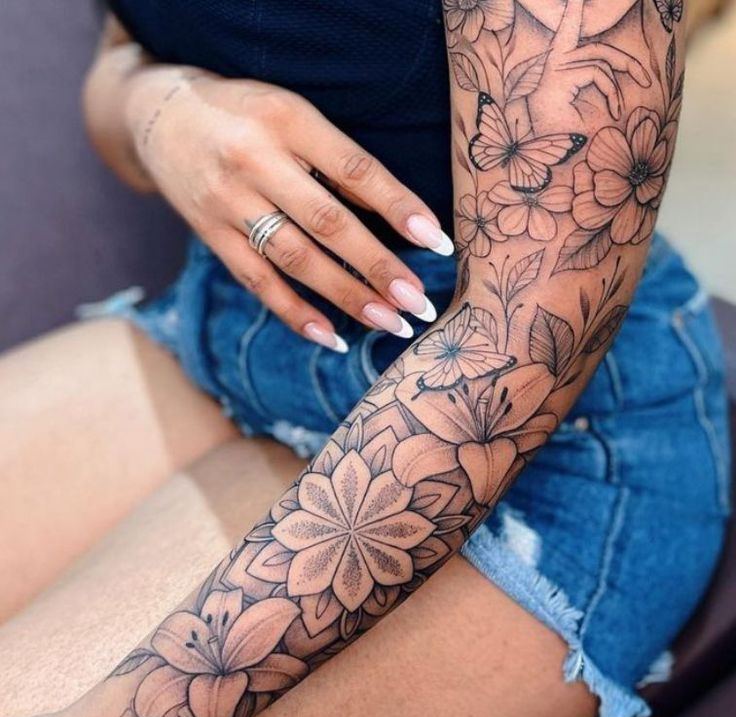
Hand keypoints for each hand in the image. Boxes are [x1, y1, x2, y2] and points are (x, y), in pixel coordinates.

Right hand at [125, 69, 452, 350]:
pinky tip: (331, 337)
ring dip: (347, 296)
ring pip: (296, 258)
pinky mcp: (211, 235)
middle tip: (419, 304)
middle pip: (327, 222)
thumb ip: (335, 159)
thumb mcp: (292, 114)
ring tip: (390, 323)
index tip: (438, 242)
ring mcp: (228, 202)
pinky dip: (295, 313)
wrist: (159, 116)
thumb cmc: (246, 114)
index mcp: (287, 120)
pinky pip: (257, 281)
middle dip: (378, 267)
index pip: (355, 168)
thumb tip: (394, 216)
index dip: (399, 207)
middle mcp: (255, 160)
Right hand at [528, 0, 651, 129]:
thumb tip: (617, 83)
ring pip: (601, 58)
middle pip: (598, 49)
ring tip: (620, 110)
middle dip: (626, 61)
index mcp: (555, 69)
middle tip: (646, 80)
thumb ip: (594, 89)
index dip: (572, 14)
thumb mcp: (580, 110)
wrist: (536, 153)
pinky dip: (611, 93)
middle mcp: (554, 63)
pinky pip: (599, 73)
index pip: (568, 33)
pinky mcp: (559, 75)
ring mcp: (555, 67)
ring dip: (618, 84)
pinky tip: (614, 113)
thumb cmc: (556, 137)